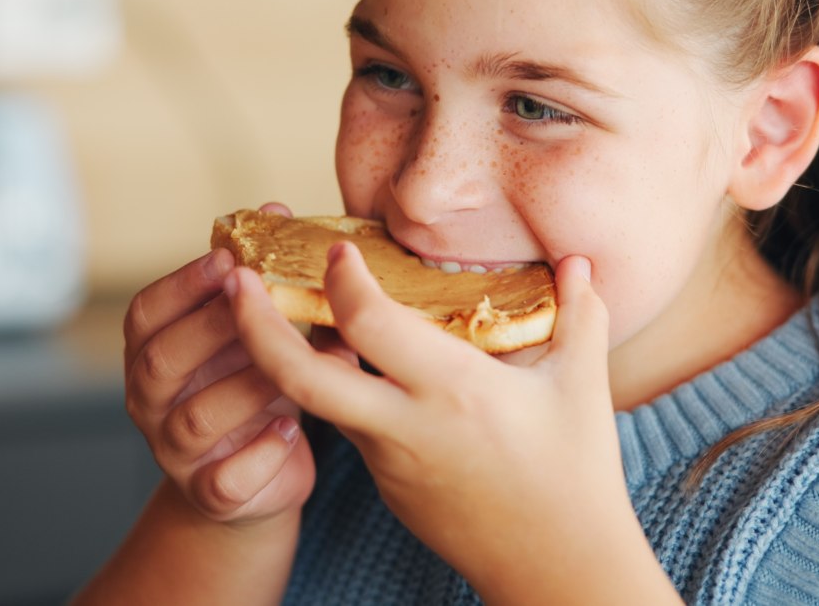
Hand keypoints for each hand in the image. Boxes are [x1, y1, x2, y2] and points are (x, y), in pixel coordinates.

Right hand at [123, 204, 314, 525]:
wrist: (257, 478)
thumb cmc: (256, 384)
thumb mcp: (256, 331)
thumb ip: (262, 279)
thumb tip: (278, 211)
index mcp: (156, 352)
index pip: (146, 314)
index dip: (182, 284)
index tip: (227, 257)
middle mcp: (153, 402)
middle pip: (162, 362)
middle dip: (212, 326)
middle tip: (260, 299)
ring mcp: (177, 453)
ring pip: (196, 418)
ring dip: (249, 384)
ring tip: (296, 365)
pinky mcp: (213, 495)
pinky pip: (226, 480)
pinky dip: (259, 453)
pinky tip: (292, 428)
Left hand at [228, 244, 671, 601]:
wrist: (556, 568)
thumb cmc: (576, 475)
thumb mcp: (583, 385)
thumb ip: (581, 312)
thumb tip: (580, 258)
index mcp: (453, 389)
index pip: (370, 323)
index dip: (342, 279)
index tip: (336, 249)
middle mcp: (406, 425)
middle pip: (300, 377)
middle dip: (253, 325)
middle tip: (235, 280)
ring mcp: (390, 461)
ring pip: (317, 403)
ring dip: (288, 359)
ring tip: (282, 313)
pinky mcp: (389, 486)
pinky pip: (351, 428)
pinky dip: (334, 391)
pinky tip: (351, 366)